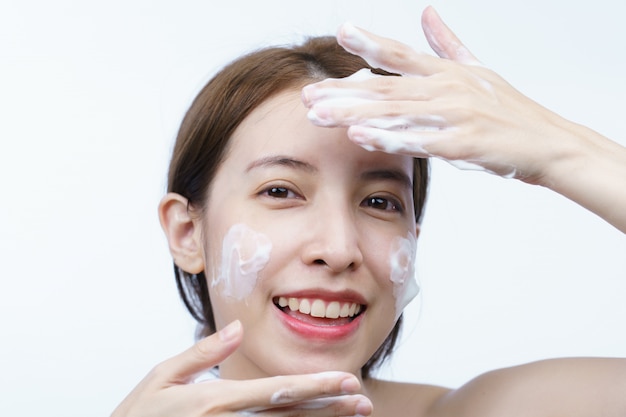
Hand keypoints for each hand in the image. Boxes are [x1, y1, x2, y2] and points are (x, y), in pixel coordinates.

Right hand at [111, 320, 372, 416]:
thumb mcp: (162, 377)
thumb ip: (203, 352)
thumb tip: (236, 326)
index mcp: (216, 400)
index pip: (277, 390)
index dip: (315, 386)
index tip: (347, 381)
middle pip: (289, 414)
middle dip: (329, 407)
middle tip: (363, 401)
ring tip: (353, 414)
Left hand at [301, 6, 572, 182]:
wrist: (549, 143)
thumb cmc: (511, 110)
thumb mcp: (478, 69)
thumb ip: (447, 43)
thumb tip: (427, 12)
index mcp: (448, 71)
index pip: (401, 54)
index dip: (371, 42)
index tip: (341, 33)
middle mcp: (447, 88)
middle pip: (386, 88)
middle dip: (343, 92)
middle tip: (308, 96)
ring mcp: (456, 115)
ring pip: (396, 112)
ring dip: (354, 114)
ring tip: (319, 115)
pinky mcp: (464, 143)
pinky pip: (420, 141)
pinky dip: (389, 138)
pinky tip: (360, 137)